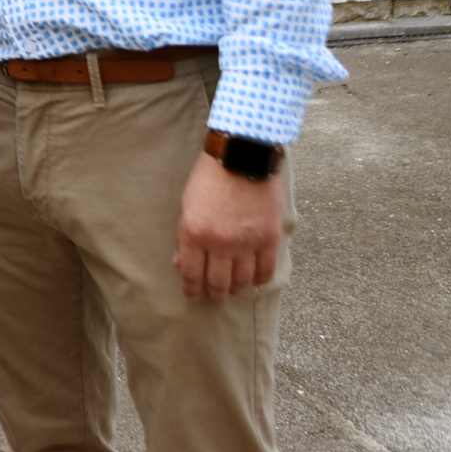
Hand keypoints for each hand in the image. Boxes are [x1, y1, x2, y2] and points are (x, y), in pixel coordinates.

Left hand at [176, 155, 283, 301]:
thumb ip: (185, 236)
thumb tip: (181, 263)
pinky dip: (260, 279)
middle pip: (217, 283)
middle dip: (214, 294)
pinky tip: (254, 279)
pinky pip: (266, 270)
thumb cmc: (210, 177)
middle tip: (214, 296)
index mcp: (194, 232)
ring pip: (242, 281)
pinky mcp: (269, 237)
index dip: (192, 290)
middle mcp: (220, 242)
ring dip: (236, 288)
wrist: (242, 155)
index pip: (191, 274)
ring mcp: (246, 242)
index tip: (193, 295)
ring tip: (233, 288)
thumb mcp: (187, 204)